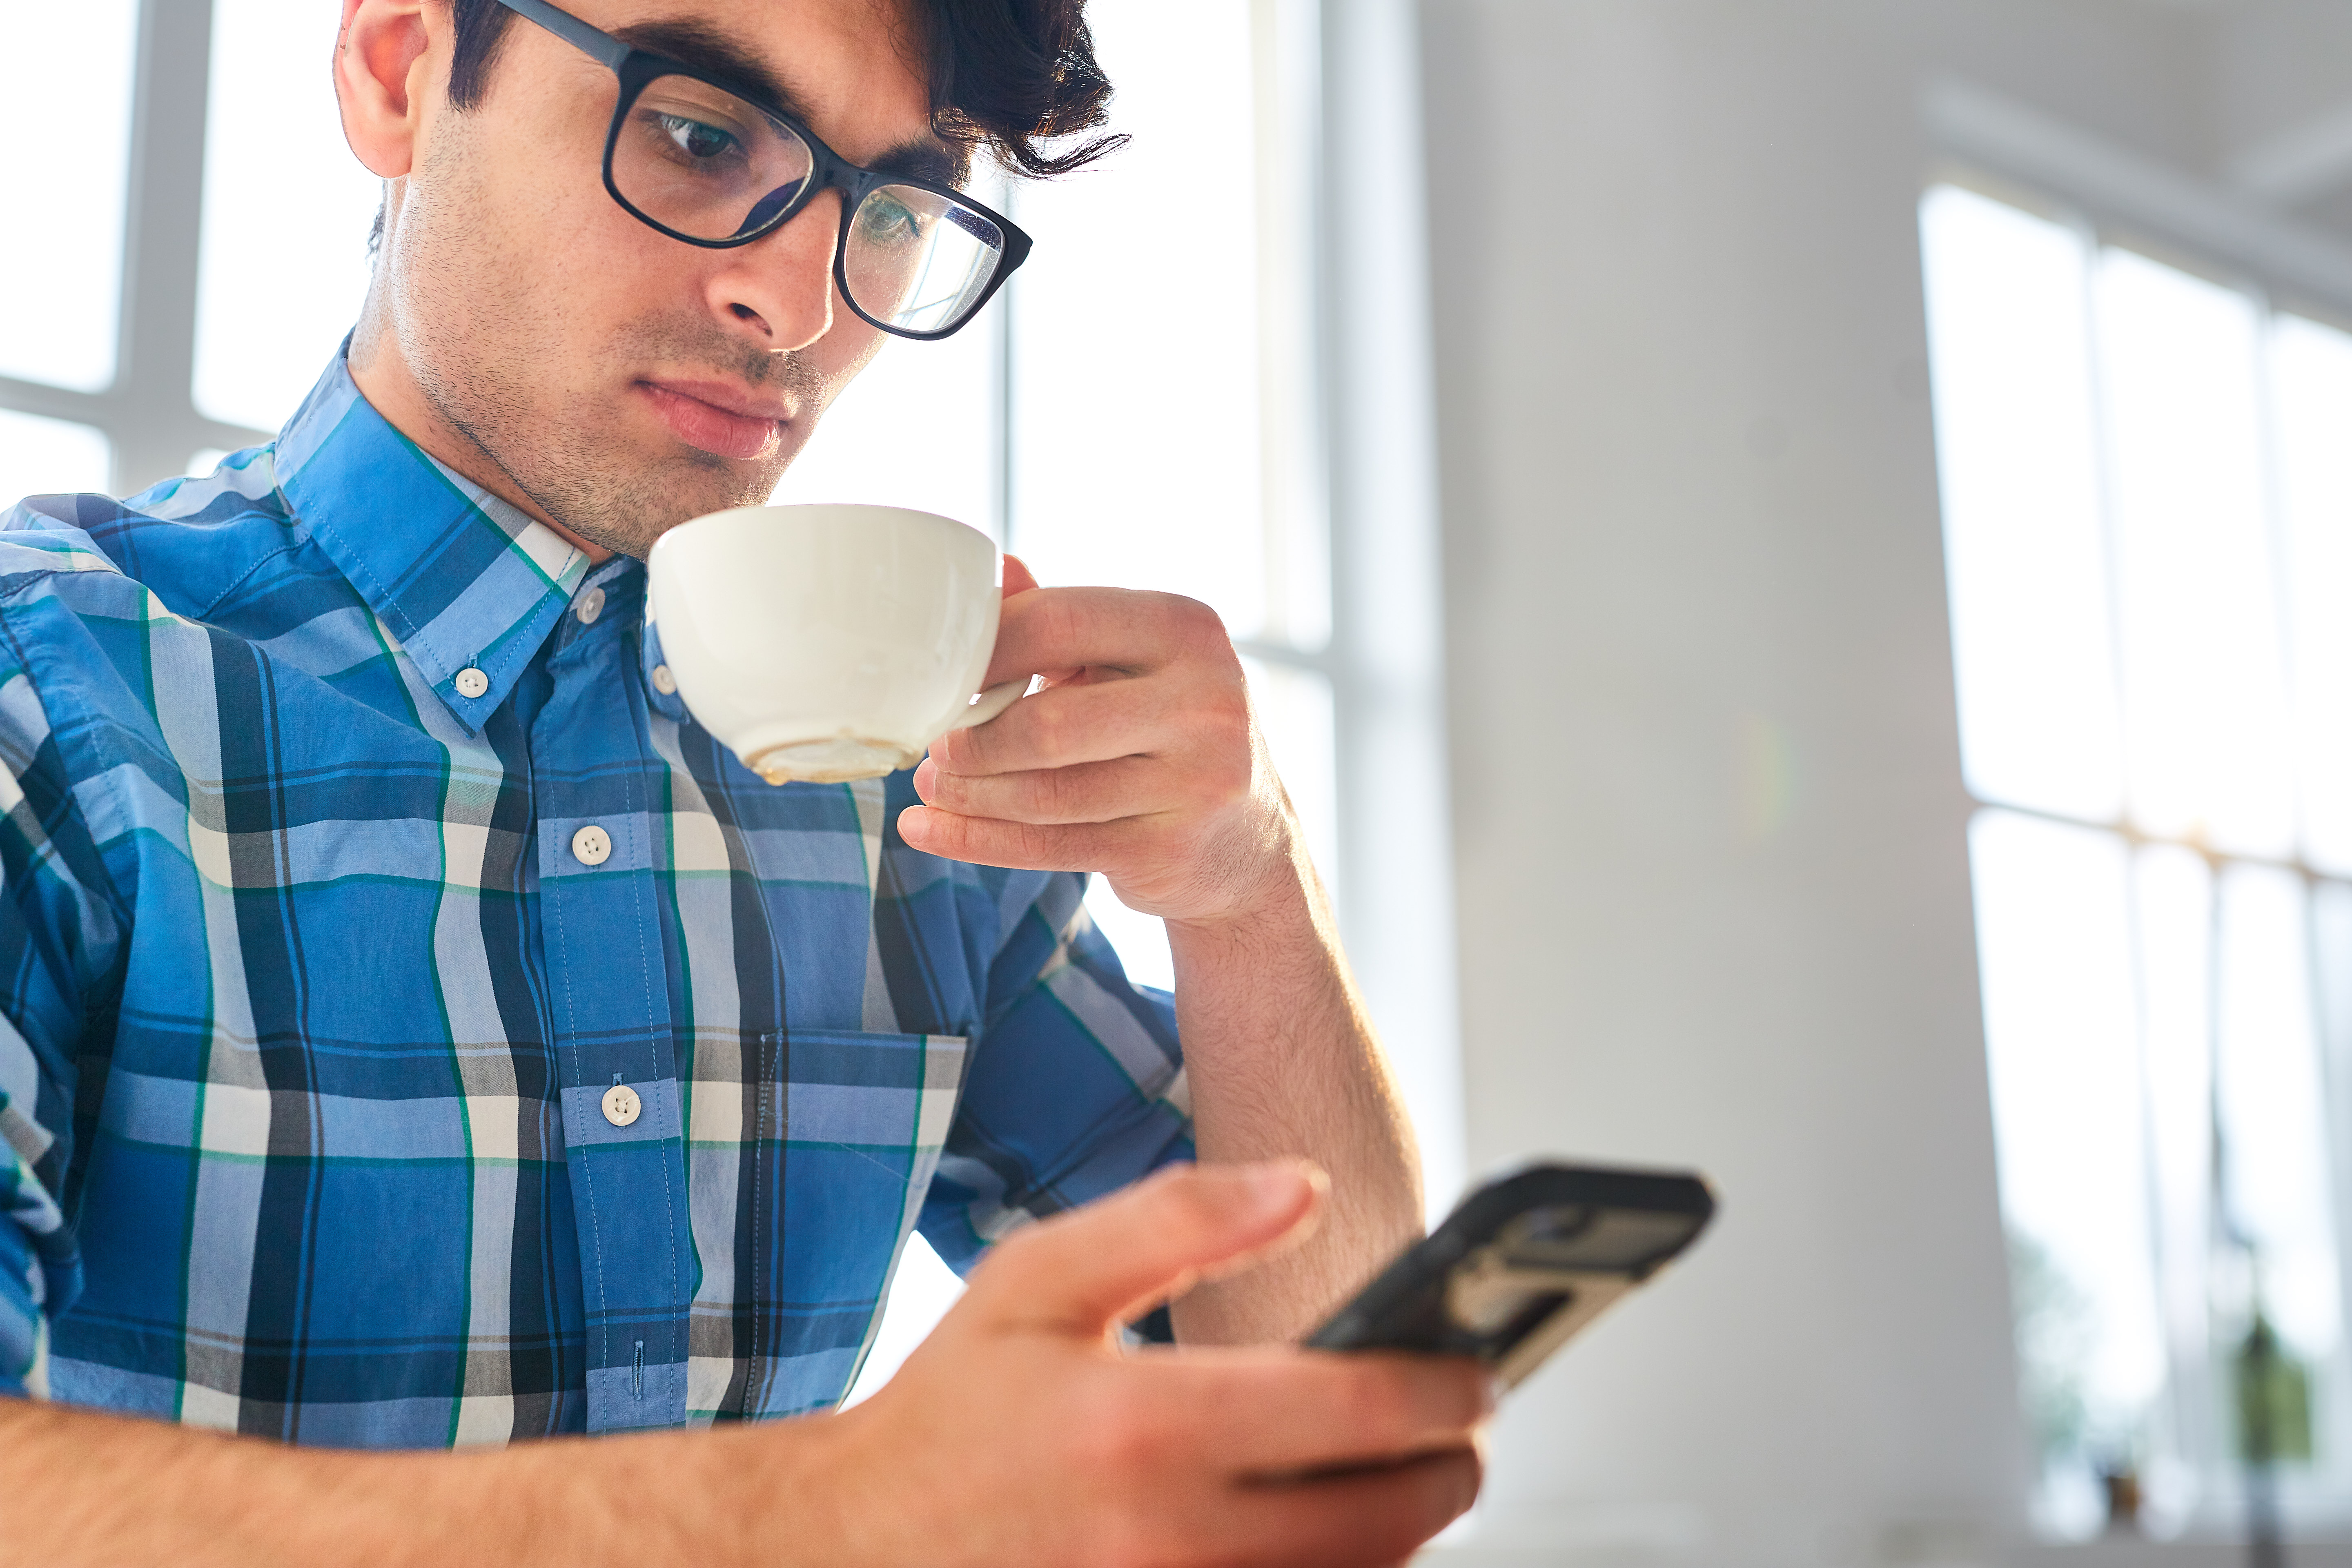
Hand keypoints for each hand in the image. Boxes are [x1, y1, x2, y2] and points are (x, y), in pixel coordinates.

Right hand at [817, 1163, 1485, 1567]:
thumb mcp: (1040, 1278)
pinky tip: (1333, 1532)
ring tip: (1404, 1471)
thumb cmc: (955, 1407)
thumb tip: (1304, 1186)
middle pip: (1395, 1515)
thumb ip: (1179, 1217)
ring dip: (1407, 1528)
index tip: (1478, 1362)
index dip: (1451, 1381)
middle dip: (1454, 1461)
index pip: (1366, 1408)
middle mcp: (1175, 1537)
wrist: (858, 1546)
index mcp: (1151, 1425)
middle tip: (1460, 1420)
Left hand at [900, 559, 1299, 925]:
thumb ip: (1066, 620)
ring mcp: (1196, 781)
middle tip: (934, 743)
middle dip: (972, 738)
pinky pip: (1051, 847)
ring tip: (932, 784)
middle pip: (1048, 723)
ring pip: (1046, 794)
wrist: (1249, 840)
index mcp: (1186, 630)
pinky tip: (929, 829)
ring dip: (969, 792)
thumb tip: (999, 569)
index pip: (1059, 621)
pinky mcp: (1170, 851)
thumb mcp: (1133, 663)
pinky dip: (976, 841)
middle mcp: (1205, 701)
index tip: (937, 672)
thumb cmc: (1170, 730)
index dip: (982, 648)